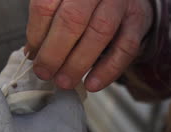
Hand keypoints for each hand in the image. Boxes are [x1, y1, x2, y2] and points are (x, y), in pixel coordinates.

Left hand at [25, 0, 152, 91]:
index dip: (36, 35)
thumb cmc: (83, 6)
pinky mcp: (138, 19)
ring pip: (99, 32)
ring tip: (64, 82)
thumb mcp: (60, 7)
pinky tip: (92, 84)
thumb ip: (46, 25)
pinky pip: (125, 47)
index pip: (45, 6)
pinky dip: (107, 70)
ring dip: (78, 63)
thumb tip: (33, 54)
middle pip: (71, 19)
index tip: (33, 56)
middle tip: (44, 73)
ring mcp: (119, 1)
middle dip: (54, 52)